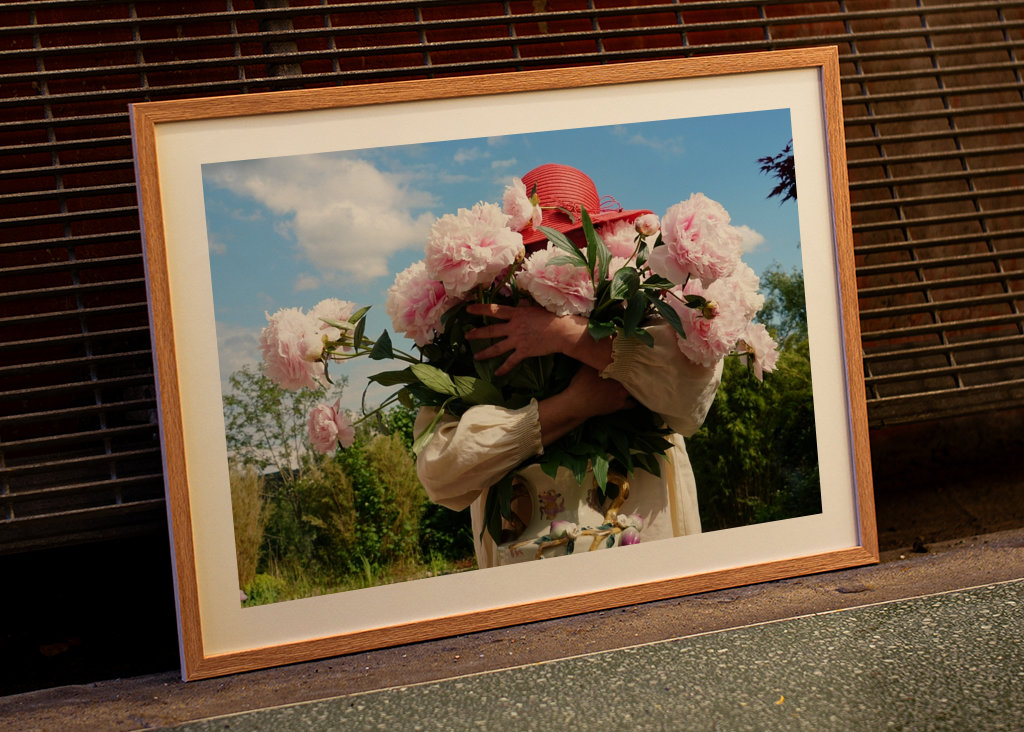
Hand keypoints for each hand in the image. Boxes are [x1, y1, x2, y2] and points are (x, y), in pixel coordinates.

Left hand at [465, 303, 611, 374]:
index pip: (494, 310)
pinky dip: (504, 368)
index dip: (480, 309)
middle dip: (477, 333)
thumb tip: (519, 303)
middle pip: (491, 330)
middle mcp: (514, 327)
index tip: (468, 309)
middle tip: (466, 336)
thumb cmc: (551, 317)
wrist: (562, 331)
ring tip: (476, 357)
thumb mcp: (535, 308)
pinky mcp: (524, 351)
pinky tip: (496, 373)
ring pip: (497, 348)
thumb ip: (524, 307)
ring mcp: (518, 340)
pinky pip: (511, 361)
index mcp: (516, 313)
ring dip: (485, 353)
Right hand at [537, 366, 634, 445]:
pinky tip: (634, 399)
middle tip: (639, 371)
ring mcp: (621, 394)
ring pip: (634, 389)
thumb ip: (597, 359)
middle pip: (633, 376)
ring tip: (638, 383)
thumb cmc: (580, 383)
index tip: (634, 359)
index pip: (627, 364)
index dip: (631, 362)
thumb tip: (601, 349)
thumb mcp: (587, 367)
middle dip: (635, 373)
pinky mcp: (619, 405)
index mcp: (613, 371)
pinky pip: (631, 404)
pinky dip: (633, 401)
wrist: (577, 402)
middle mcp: (620, 382)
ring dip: (635, 386)